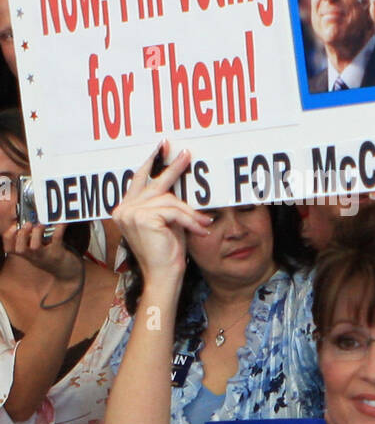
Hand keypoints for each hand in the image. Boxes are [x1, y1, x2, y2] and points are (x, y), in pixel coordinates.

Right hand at [2, 221, 82, 284]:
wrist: (68, 273)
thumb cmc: (51, 257)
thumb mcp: (37, 251)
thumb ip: (31, 239)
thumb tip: (28, 220)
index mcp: (27, 254)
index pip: (10, 249)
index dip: (8, 238)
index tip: (13, 227)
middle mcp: (34, 257)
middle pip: (20, 249)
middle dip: (22, 235)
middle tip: (28, 224)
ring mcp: (46, 256)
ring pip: (35, 247)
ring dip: (37, 233)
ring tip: (41, 224)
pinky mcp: (59, 253)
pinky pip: (57, 240)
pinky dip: (59, 229)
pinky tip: (61, 222)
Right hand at [113, 144, 211, 282]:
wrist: (163, 276)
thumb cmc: (166, 252)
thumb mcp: (166, 222)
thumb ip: (165, 203)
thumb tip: (177, 177)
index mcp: (125, 209)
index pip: (139, 181)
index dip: (151, 163)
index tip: (162, 147)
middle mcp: (124, 210)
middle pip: (154, 183)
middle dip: (172, 168)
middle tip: (186, 154)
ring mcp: (131, 213)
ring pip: (170, 200)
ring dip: (189, 213)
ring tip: (202, 223)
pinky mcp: (143, 219)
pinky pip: (174, 212)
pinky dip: (190, 221)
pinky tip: (200, 229)